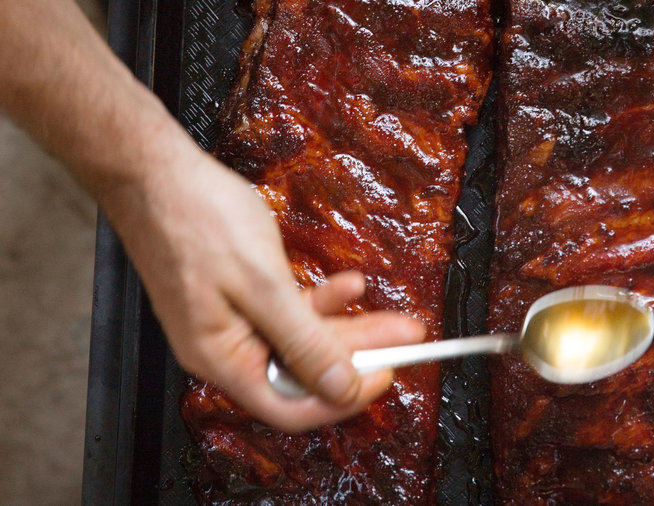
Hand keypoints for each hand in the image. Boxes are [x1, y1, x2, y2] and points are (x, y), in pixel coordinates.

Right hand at [99, 143, 424, 432]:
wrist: (154, 170)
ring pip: (303, 338)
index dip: (342, 397)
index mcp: (223, 358)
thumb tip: (340, 388)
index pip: (291, 406)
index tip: (384, 374)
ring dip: (349, 323)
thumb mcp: (263, 284)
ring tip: (393, 314)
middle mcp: (226, 349)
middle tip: (406, 338)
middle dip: (360, 353)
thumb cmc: (196, 219)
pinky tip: (348, 283)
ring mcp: (233, 323)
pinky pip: (289, 312)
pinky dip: (321, 300)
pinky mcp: (240, 298)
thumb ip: (305, 340)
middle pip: (305, 370)